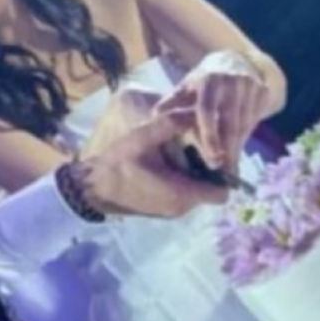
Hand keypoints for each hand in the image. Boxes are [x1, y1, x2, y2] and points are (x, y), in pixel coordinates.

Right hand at [78, 87, 227, 217]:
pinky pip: (186, 194)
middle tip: (203, 143)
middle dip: (212, 168)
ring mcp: (173, 210)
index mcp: (181, 193)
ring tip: (188, 148)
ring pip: (199, 192)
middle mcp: (181, 207)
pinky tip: (173, 159)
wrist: (93, 187)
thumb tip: (194, 110)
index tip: (217, 149)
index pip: (222, 192)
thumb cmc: (117, 163)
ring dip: (198, 173)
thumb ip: (169, 124)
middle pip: (212, 190)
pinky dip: (186, 179)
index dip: (226, 171)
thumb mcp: (141, 137)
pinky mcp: (164, 209)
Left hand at [155, 51, 269, 172]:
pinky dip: (246, 137)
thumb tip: (155, 115)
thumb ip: (172, 101)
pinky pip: (255, 121)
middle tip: (224, 172)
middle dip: (228, 150)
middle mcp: (232, 81)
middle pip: (231, 122)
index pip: (208, 110)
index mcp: (209, 80)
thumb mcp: (187, 86)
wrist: (235, 62)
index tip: (212, 158)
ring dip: (238, 147)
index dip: (210, 135)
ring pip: (245, 125)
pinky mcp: (264, 92)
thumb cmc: (204, 81)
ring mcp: (251, 86)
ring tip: (230, 168)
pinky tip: (238, 149)